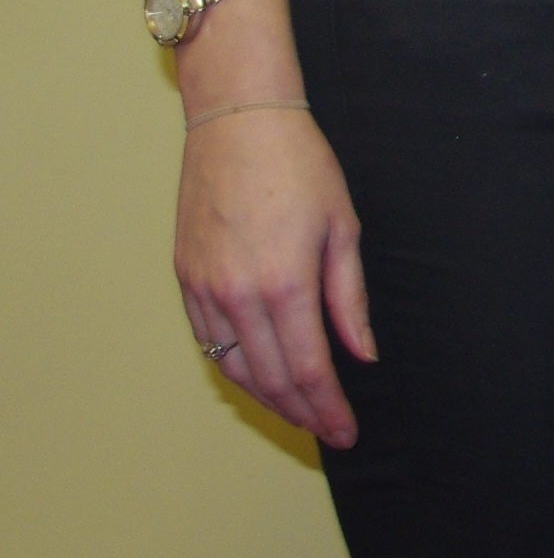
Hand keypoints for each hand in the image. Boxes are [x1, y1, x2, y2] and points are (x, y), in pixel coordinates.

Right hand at [175, 103, 372, 446]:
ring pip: (234, 368)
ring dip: (267, 398)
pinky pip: (209, 343)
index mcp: (285, 284)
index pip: (308, 369)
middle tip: (329, 431)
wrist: (238, 125)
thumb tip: (363, 354)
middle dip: (302, 413)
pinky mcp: (186, 279)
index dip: (328, 407)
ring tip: (300, 412)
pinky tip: (259, 376)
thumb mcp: (343, 229)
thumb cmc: (301, 168)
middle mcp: (237, 296)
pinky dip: (235, 368)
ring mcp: (205, 290)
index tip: (346, 432)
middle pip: (269, 379)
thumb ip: (349, 299)